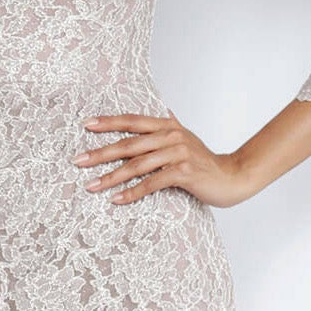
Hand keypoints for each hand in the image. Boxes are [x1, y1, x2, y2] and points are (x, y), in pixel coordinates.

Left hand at [73, 113, 255, 208]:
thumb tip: (162, 111)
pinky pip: (152, 183)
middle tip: (78, 161)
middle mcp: (171, 136)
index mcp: (168, 125)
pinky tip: (116, 199)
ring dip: (111, 177)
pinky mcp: (184, 172)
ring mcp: (178, 153)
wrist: (232, 177)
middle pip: (129, 144)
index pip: (133, 121)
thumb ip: (170, 127)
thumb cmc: (205, 162)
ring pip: (137, 165)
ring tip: (91, 186)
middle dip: (100, 153)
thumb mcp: (185, 139)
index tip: (86, 125)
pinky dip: (132, 192)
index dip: (109, 122)